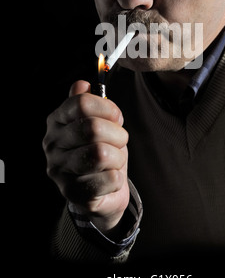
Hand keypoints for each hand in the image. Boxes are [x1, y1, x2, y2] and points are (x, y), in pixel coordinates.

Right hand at [43, 80, 129, 234]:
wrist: (100, 191)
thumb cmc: (99, 150)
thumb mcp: (96, 122)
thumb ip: (89, 103)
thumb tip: (82, 84)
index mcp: (57, 121)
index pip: (81, 103)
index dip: (107, 108)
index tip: (117, 118)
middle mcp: (52, 144)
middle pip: (93, 128)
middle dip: (117, 134)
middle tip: (120, 141)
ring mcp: (59, 170)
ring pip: (101, 154)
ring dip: (118, 157)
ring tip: (114, 160)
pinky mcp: (72, 193)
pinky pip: (109, 179)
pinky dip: (117, 178)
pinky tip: (110, 179)